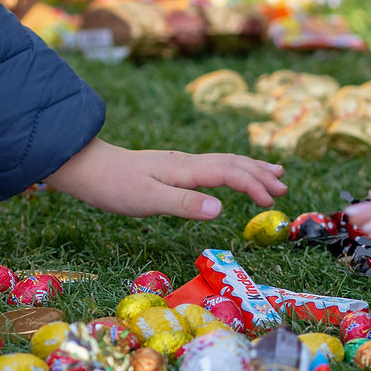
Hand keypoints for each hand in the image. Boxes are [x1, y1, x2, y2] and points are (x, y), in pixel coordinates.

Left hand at [43, 138, 287, 218]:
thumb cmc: (114, 187)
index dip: (254, 186)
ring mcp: (180, 164)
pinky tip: (231, 175)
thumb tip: (220, 208)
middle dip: (260, 174)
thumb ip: (185, 204)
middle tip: (284, 186)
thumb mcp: (148, 200)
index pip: (230, 173)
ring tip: (273, 172)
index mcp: (186, 169)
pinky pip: (213, 167)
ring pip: (224, 162)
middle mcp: (187, 163)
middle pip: (233, 163)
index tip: (272, 202)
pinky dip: (232, 170)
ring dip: (251, 168)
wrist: (85, 167)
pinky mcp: (172, 169)